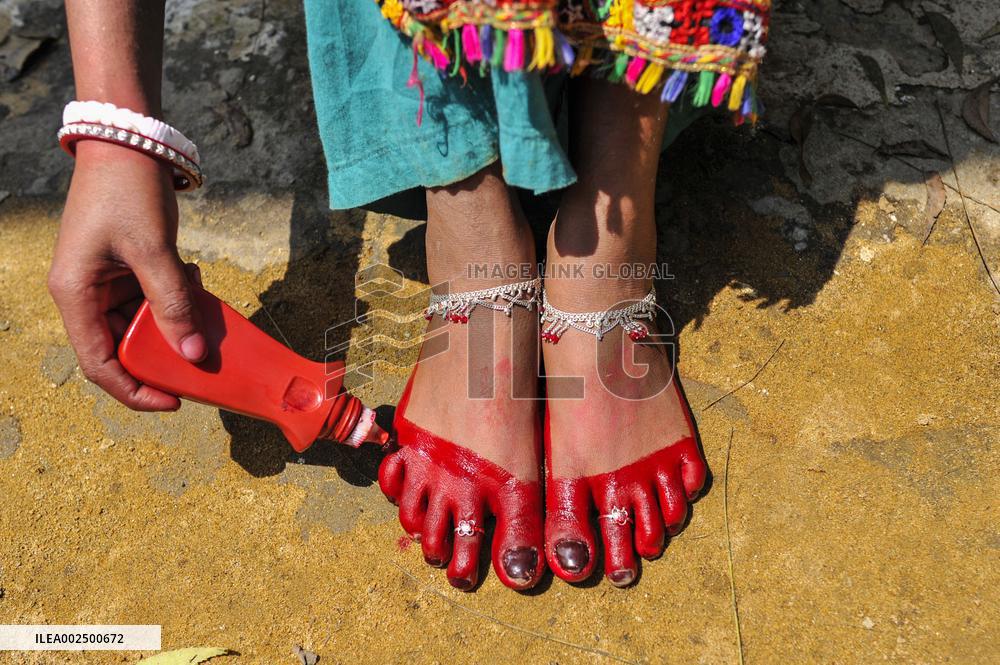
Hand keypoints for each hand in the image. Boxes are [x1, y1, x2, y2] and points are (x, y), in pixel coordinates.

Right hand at [48, 140, 205, 410]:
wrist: (129, 140)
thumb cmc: (129, 191)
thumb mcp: (154, 250)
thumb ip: (173, 303)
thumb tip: (194, 354)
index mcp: (76, 295)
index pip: (100, 365)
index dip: (135, 391)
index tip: (175, 402)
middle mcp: (85, 294)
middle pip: (123, 349)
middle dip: (164, 356)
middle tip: (203, 361)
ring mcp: (105, 281)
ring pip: (142, 325)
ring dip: (176, 322)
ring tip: (202, 309)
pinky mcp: (126, 268)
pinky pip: (152, 299)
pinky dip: (177, 298)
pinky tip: (195, 278)